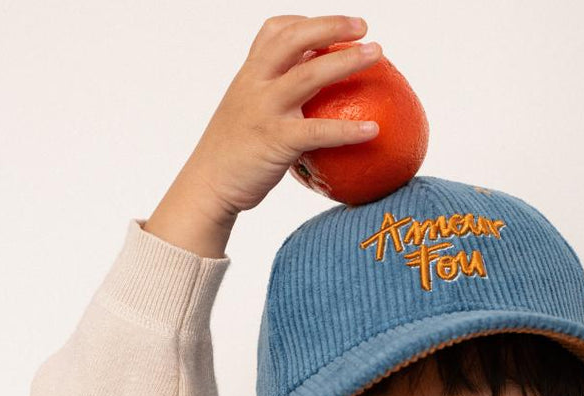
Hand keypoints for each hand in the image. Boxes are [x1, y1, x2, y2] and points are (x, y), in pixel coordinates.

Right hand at [182, 15, 382, 224]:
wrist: (207, 186)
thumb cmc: (231, 157)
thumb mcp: (244, 116)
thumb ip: (269, 102)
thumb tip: (306, 106)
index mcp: (248, 75)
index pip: (274, 32)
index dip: (303, 22)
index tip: (330, 26)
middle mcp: (255, 84)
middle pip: (294, 39)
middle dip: (330, 25)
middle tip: (363, 26)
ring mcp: (265, 110)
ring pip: (309, 74)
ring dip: (346, 60)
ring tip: (376, 53)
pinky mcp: (276, 141)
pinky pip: (319, 131)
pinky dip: (349, 130)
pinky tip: (374, 131)